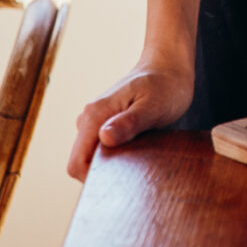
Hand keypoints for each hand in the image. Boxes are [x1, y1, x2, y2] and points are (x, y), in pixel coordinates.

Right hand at [68, 62, 194, 181]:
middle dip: (105, 172)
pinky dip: (116, 154)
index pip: (77, 163)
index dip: (95, 179)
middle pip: (82, 162)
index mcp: (95, 115)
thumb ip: (130, 123)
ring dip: (112, 162)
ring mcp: (95, 121)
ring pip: (92, 156)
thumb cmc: (166, 85)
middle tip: (136, 168)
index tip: (122, 180)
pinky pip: (102, 147)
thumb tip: (104, 137)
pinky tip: (138, 149)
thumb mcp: (154, 106)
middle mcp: (88, 118)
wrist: (169, 65)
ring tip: (140, 155)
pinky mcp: (104, 123)